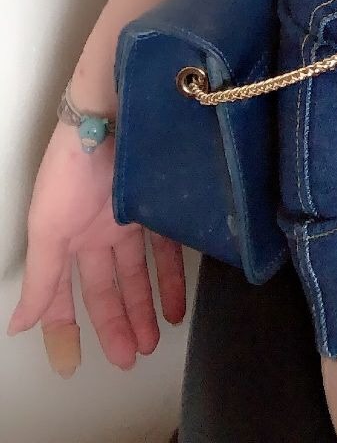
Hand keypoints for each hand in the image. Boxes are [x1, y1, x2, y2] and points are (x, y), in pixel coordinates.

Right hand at [7, 121, 186, 374]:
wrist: (112, 112)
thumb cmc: (72, 169)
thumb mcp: (48, 230)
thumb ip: (41, 281)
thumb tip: (19, 326)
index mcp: (68, 239)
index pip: (67, 294)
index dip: (68, 329)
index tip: (77, 363)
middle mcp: (100, 231)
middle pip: (109, 288)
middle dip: (119, 323)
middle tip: (133, 357)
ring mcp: (132, 217)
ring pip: (140, 273)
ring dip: (147, 307)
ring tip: (156, 339)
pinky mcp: (161, 203)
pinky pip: (169, 248)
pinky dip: (173, 278)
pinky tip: (178, 303)